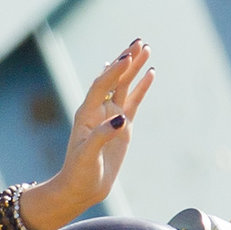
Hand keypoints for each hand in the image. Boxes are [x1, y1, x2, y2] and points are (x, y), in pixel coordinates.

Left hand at [22, 39, 155, 229]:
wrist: (81, 188)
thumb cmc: (79, 173)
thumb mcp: (88, 156)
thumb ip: (102, 136)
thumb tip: (121, 118)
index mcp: (86, 114)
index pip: (101, 86)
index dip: (113, 71)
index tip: (127, 56)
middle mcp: (98, 111)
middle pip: (113, 79)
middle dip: (125, 60)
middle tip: (139, 41)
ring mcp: (111, 117)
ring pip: (124, 86)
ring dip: (134, 68)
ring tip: (146, 48)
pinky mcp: (122, 126)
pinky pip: (133, 101)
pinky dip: (141, 87)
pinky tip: (151, 73)